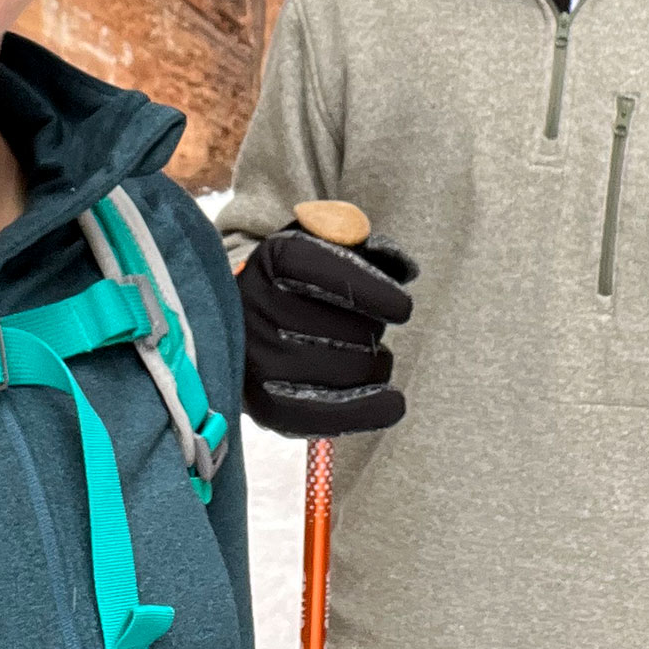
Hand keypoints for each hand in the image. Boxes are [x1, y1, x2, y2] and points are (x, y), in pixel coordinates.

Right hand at [236, 225, 418, 436]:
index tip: (403, 308)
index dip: (373, 292)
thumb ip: (350, 233)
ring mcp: (259, 360)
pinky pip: (326, 415)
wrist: (245, 321)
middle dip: (374, 330)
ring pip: (348, 368)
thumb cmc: (298, 282)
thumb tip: (396, 265)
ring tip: (365, 356)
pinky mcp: (265, 406)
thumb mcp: (317, 242)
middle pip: (349, 328)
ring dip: (375, 365)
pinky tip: (392, 403)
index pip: (329, 273)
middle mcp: (259, 309)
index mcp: (274, 259)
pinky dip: (368, 411)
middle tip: (367, 330)